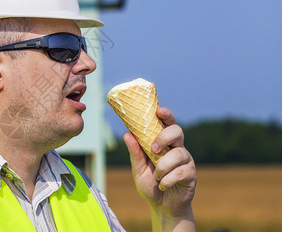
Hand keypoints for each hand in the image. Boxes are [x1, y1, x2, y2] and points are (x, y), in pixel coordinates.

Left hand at [123, 107, 196, 229]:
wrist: (162, 207)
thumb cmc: (150, 184)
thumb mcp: (138, 169)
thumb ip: (135, 153)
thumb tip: (127, 134)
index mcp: (164, 143)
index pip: (167, 124)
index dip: (166, 115)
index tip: (159, 110)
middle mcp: (177, 148)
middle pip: (177, 131)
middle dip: (164, 137)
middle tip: (153, 149)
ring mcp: (186, 160)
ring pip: (178, 153)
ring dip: (163, 166)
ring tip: (156, 177)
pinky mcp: (191, 174)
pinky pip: (181, 172)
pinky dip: (168, 180)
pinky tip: (163, 185)